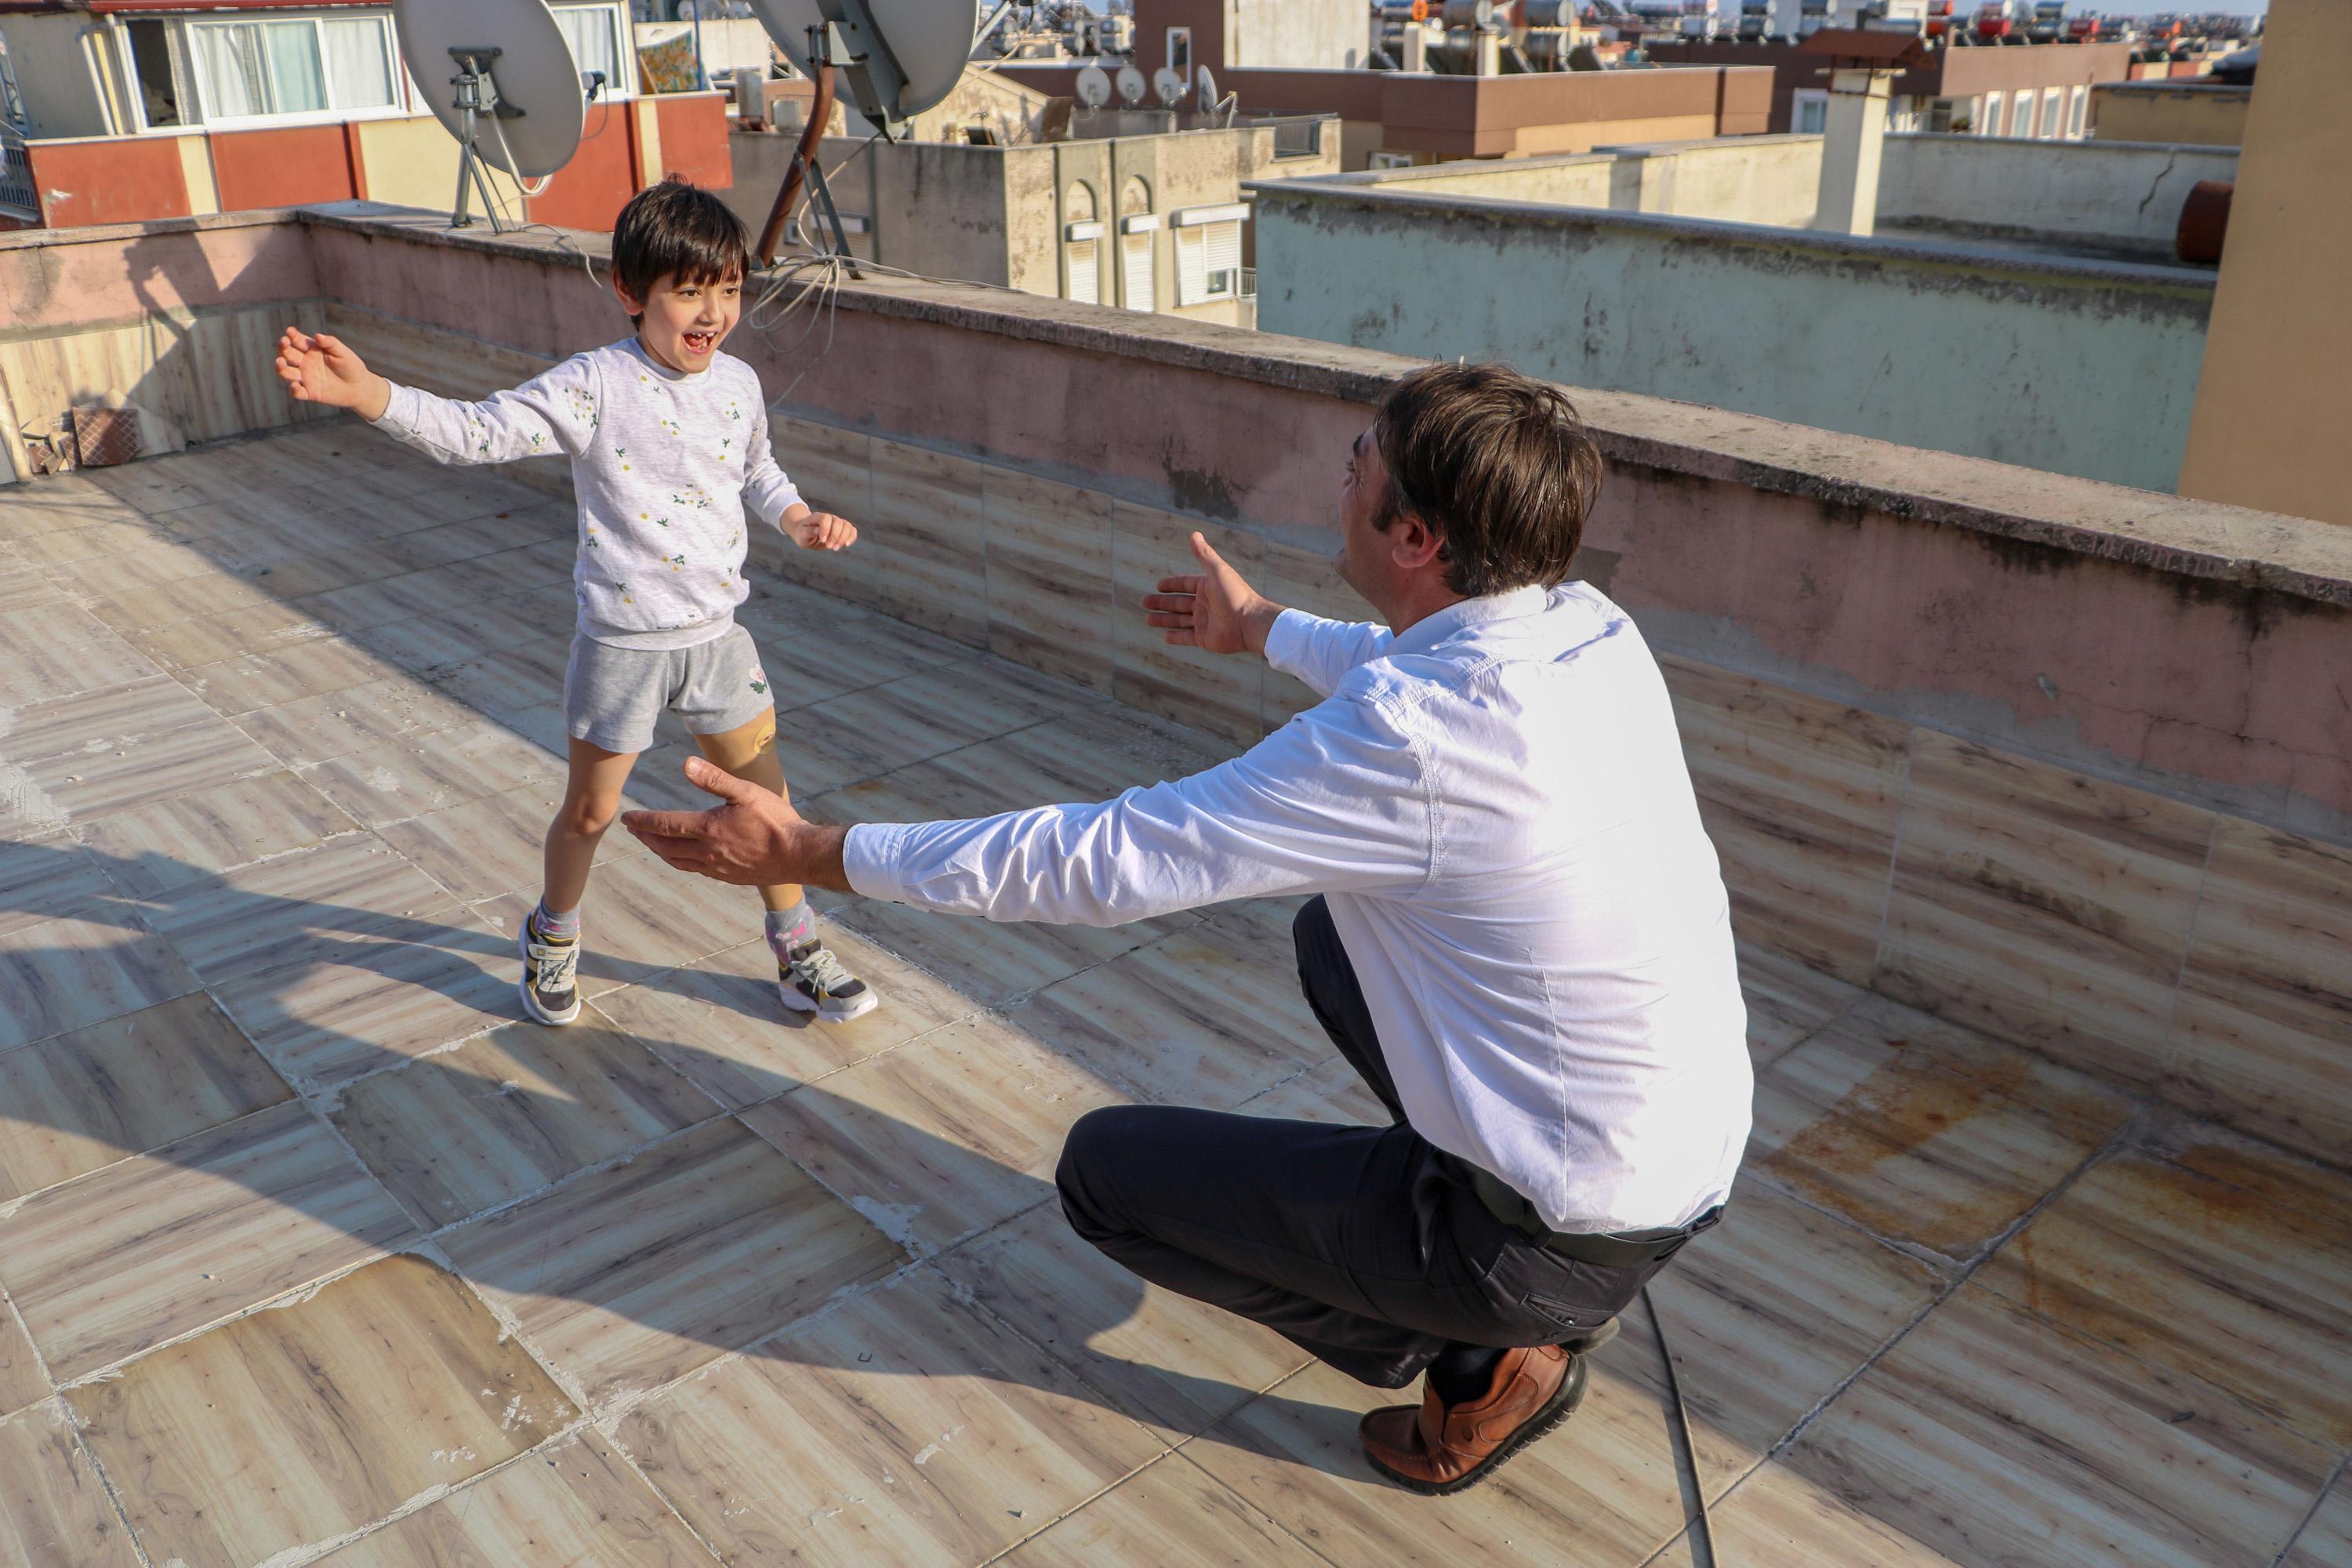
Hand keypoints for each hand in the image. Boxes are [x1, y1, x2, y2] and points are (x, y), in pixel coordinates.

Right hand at [276, 328, 389, 419]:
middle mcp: (305, 362)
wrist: (360, 387)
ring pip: (286, 372)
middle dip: (283, 347)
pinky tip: (296, 385)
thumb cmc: (352, 366)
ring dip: (280, 367)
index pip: (297, 341)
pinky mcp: (309, 392)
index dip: (292, 336)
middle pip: (287, 354)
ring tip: (280, 362)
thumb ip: (331, 343)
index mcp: (312, 350)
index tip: (290, 332)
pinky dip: (294, 390)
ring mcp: (306, 377)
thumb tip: (317, 336)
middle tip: (284, 342)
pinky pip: (297, 392)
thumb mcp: (343, 353)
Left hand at [621, 756, 849, 888]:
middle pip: (666, 846)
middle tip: (633, 830)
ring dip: (660, 851)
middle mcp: (707, 852)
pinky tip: (683, 857)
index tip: (627, 817)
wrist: (798, 855)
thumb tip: (685, 763)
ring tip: (651, 844)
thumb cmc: (775, 821)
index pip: (666, 824)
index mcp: (708, 829)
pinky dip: (680, 862)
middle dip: (646, 837)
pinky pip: (695, 870)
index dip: (644, 821)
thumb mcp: (746, 792)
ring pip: (678, 861)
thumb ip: (714, 779)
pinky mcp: (728, 877)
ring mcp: (716, 867)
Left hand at [790, 510, 856, 550]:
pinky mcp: (842, 529)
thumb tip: (819, 531)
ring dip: (844, 538)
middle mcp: (829, 517)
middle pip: (838, 522)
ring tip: (835, 548)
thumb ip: (809, 531)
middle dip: (835, 536)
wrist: (806, 533)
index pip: (825, 519)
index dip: (826, 529)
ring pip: (847, 526)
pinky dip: (851, 537)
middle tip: (829, 547)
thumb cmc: (803, 533)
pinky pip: (852, 530)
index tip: (823, 540)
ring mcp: (837, 522)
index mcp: (817, 517)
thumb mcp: (802, 534)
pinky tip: (846, 545)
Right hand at [1140, 532, 1285, 656]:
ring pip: (1179, 620)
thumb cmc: (1235, 594)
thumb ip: (1204, 554)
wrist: (1249, 622)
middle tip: (1144, 602)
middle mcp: (1205, 604)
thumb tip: (1194, 533)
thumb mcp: (1217, 570)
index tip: (1158, 585)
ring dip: (1164, 620)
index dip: (1172, 585)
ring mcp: (1205, 622)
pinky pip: (1186, 637)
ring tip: (1147, 619)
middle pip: (1178, 603)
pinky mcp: (1205, 639)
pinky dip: (1176, 637)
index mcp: (1207, 588)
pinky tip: (1165, 636)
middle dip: (1161, 603)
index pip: (1185, 584)